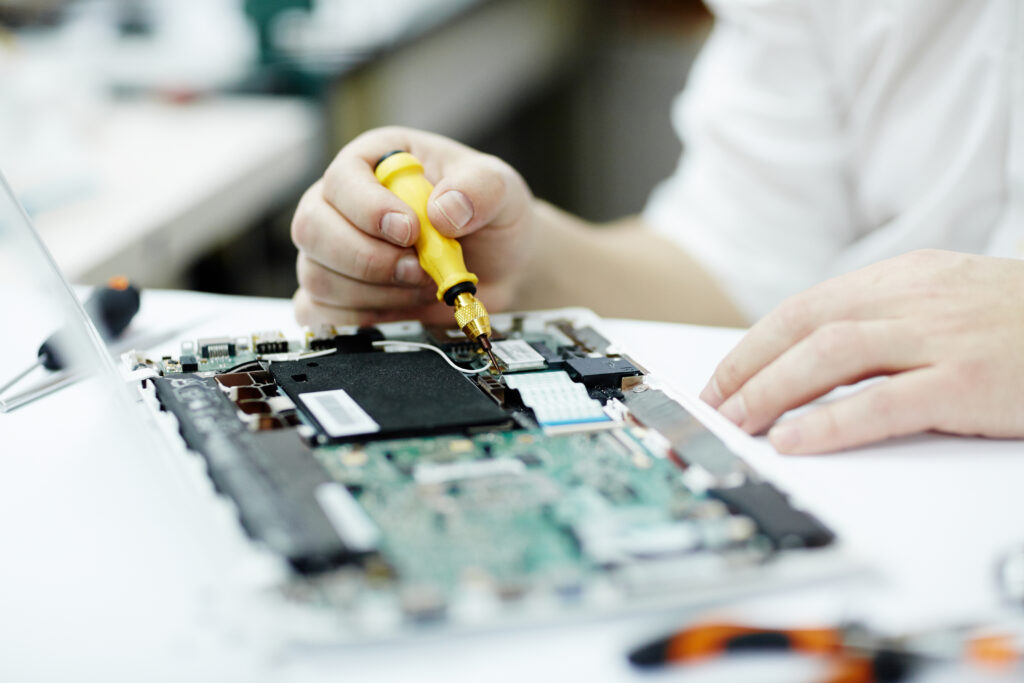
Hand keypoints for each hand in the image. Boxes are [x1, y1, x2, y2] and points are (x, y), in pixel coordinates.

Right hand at [291, 126, 534, 325]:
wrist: (502, 270)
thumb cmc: (490, 219)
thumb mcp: (500, 188)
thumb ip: (480, 188)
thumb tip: (443, 210)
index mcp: (376, 162)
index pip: (341, 178)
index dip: (368, 208)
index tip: (409, 230)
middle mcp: (344, 204)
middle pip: (311, 227)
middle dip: (368, 258)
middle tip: (418, 269)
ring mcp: (333, 252)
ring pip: (316, 275)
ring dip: (376, 291)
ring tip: (421, 285)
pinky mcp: (336, 296)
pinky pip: (319, 312)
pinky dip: (362, 318)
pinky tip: (401, 307)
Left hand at [700, 249, 1023, 452]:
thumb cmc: (1023, 325)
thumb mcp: (948, 304)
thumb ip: (886, 322)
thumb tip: (813, 358)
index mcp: (904, 277)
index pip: (805, 307)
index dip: (754, 345)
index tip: (721, 379)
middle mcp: (915, 297)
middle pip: (805, 326)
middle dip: (748, 369)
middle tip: (713, 406)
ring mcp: (943, 336)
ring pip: (831, 355)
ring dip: (772, 391)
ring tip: (737, 422)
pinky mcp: (969, 380)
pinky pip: (884, 401)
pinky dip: (832, 422)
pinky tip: (796, 440)